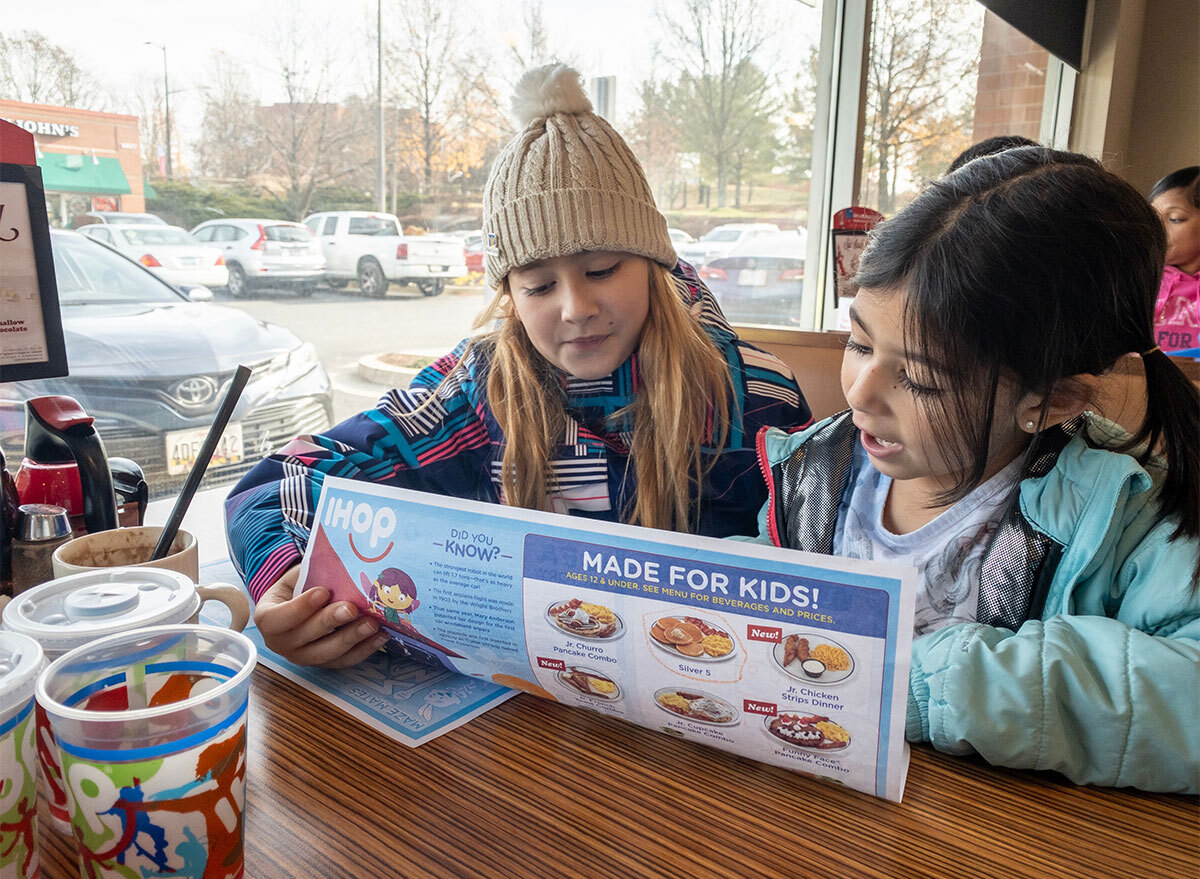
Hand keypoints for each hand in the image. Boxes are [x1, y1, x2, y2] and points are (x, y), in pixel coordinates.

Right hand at [253, 566, 388, 667]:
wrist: (298, 605)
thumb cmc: (297, 586)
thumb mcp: (296, 576)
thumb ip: (309, 573)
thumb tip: (338, 562)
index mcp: (267, 619)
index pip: (278, 619)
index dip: (300, 607)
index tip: (322, 591)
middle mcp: (280, 643)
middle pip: (304, 638)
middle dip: (330, 622)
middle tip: (352, 608)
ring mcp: (302, 657)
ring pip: (326, 654)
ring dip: (351, 639)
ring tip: (372, 624)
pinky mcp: (323, 664)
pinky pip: (343, 661)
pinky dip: (363, 650)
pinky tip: (380, 637)